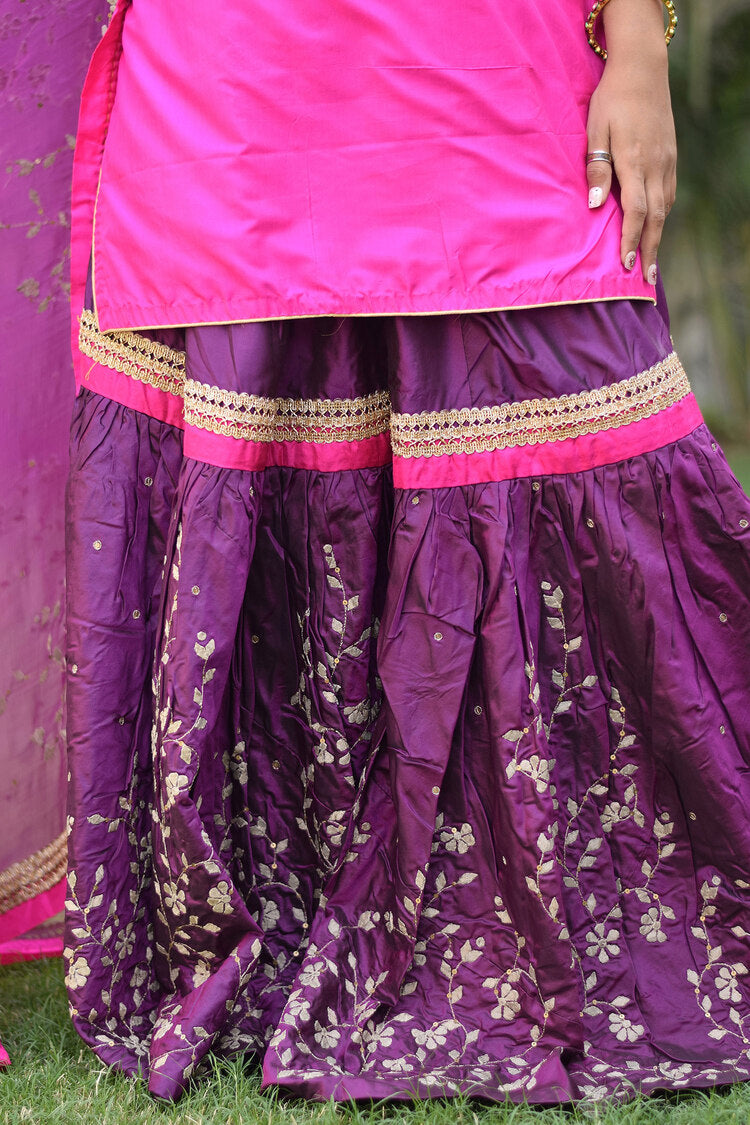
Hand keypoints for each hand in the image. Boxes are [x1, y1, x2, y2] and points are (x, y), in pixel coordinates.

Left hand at [586, 24, 676, 284]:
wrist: (643, 69)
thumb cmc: (612, 99)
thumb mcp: (595, 130)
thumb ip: (595, 167)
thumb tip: (594, 204)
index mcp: (635, 161)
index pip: (635, 211)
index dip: (630, 240)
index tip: (625, 264)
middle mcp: (656, 166)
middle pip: (655, 217)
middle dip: (650, 249)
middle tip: (646, 280)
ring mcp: (667, 161)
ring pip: (665, 207)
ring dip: (657, 236)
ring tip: (651, 262)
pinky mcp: (670, 157)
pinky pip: (668, 193)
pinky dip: (662, 215)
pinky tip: (655, 227)